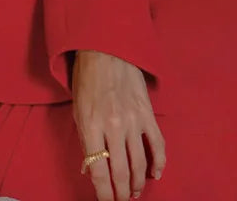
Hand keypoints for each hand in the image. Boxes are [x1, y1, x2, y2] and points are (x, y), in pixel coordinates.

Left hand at [72, 50, 165, 200]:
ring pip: (139, 164)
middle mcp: (112, 126)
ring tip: (135, 192)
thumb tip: (91, 167)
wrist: (106, 50)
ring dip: (138, 183)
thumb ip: (85, 137)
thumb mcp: (77, 108)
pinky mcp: (148, 114)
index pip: (97, 169)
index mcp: (90, 124)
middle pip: (120, 172)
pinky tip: (155, 174)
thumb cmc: (87, 78)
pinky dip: (159, 163)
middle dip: (121, 193)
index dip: (102, 192)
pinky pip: (158, 146)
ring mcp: (133, 121)